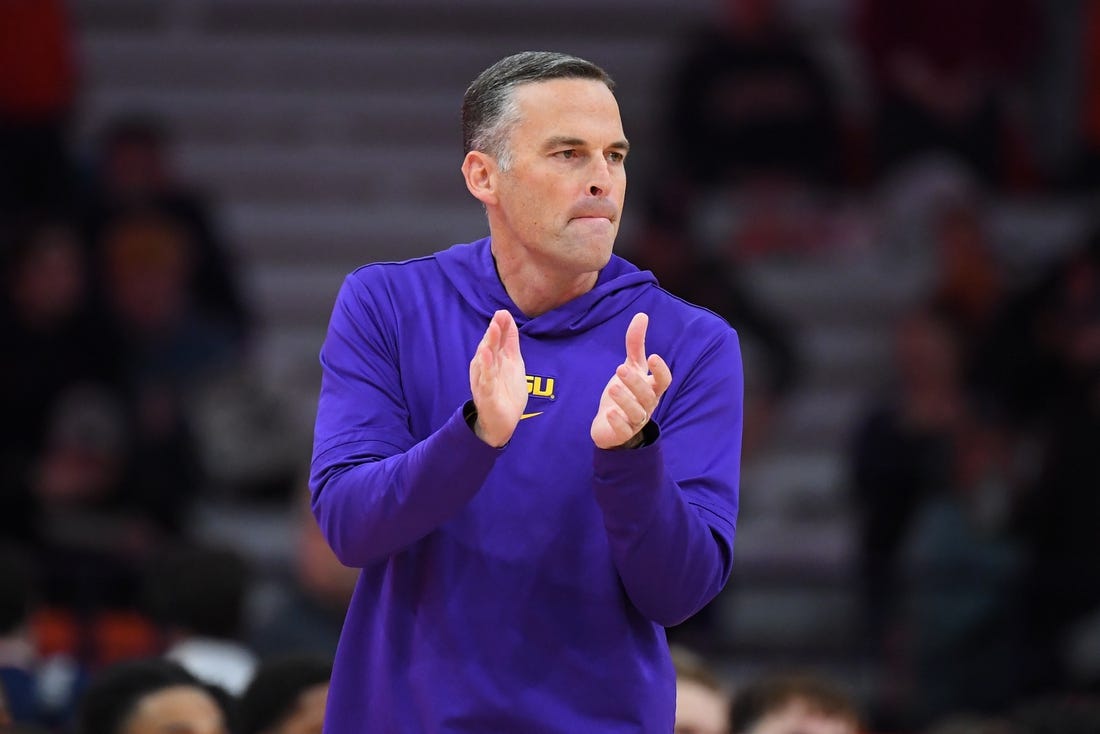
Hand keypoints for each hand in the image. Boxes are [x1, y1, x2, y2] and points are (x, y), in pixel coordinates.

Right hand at [469, 309, 527, 446]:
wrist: (501, 422)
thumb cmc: (505, 392)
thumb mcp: (512, 364)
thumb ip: (510, 344)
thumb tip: (509, 322)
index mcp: (495, 359)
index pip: (498, 340)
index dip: (501, 327)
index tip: (504, 312)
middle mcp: (487, 367)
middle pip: (490, 346)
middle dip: (494, 331)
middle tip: (498, 315)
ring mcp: (485, 380)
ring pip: (486, 360)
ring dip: (489, 344)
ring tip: (492, 329)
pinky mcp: (486, 394)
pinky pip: (485, 379)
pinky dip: (486, 368)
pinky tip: (486, 356)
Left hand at [591, 312, 672, 448]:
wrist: (611, 425)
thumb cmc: (626, 392)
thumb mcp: (631, 367)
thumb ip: (636, 344)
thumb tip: (641, 314)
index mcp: (652, 388)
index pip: (664, 381)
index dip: (660, 370)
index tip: (653, 357)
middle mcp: (647, 405)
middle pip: (647, 395)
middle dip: (635, 382)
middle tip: (620, 368)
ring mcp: (635, 420)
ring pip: (636, 412)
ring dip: (625, 399)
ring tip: (612, 386)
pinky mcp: (622, 433)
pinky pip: (623, 430)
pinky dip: (617, 422)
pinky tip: (609, 413)